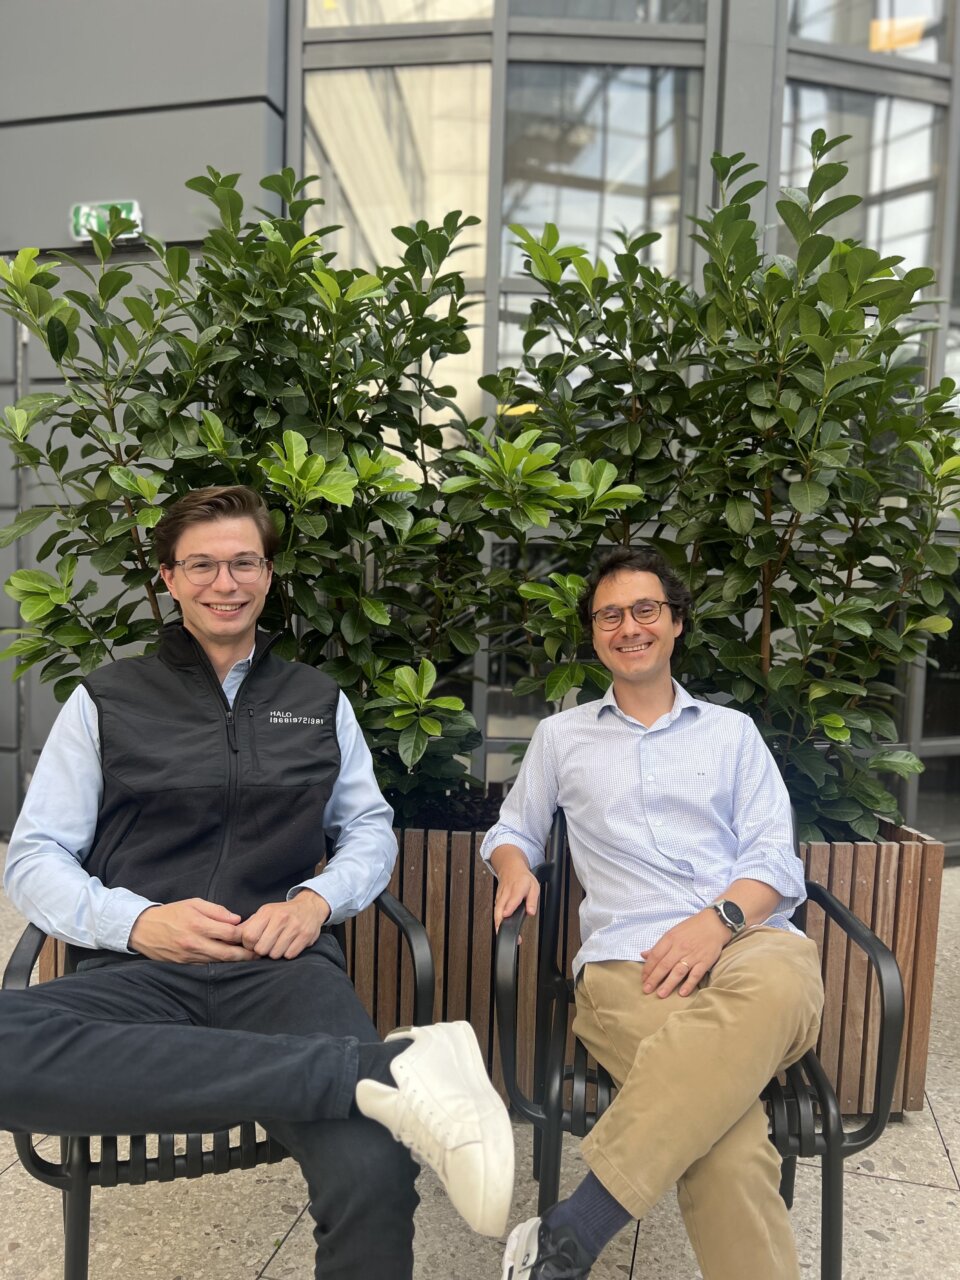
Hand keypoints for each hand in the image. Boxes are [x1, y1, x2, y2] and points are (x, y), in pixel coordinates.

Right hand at [129, 899, 252, 963]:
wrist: (143, 929)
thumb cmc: (171, 913)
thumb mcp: (193, 904)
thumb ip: (216, 911)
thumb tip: (236, 919)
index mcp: (197, 925)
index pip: (229, 933)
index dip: (244, 934)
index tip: (253, 933)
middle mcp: (194, 943)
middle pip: (227, 953)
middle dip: (245, 955)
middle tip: (259, 954)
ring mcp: (189, 956)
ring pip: (218, 963)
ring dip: (234, 962)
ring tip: (249, 959)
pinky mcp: (184, 965)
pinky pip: (206, 967)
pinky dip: (219, 965)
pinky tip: (229, 963)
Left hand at [239, 890, 330, 959]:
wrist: (310, 907)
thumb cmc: (282, 913)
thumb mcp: (264, 913)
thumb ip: (248, 926)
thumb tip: (230, 938)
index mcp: (267, 912)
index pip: (248, 936)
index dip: (249, 945)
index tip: (254, 943)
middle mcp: (281, 918)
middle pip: (261, 948)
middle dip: (262, 951)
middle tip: (267, 945)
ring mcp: (294, 927)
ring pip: (275, 954)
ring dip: (275, 953)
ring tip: (279, 944)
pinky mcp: (306, 936)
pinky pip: (289, 955)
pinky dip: (287, 954)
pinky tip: (289, 945)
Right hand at [493, 864, 539, 932]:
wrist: (510, 868)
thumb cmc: (523, 878)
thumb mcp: (534, 886)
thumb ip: (533, 900)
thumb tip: (531, 912)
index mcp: (517, 889)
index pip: (512, 899)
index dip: (509, 907)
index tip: (506, 914)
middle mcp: (506, 893)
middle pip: (500, 907)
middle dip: (500, 921)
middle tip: (503, 933)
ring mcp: (500, 897)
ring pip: (496, 911)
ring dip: (498, 923)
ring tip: (502, 934)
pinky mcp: (497, 900)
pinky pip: (496, 911)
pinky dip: (497, 920)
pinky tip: (500, 928)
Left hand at [640, 909, 729, 997]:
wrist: (714, 923)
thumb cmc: (691, 928)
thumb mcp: (673, 932)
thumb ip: (659, 946)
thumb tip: (643, 955)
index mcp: (670, 939)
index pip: (655, 955)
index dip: (648, 968)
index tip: (643, 979)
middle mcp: (680, 947)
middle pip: (664, 965)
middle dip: (654, 979)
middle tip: (647, 990)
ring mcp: (693, 955)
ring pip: (678, 971)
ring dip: (669, 984)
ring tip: (661, 994)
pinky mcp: (705, 961)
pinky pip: (696, 974)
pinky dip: (689, 984)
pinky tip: (682, 993)